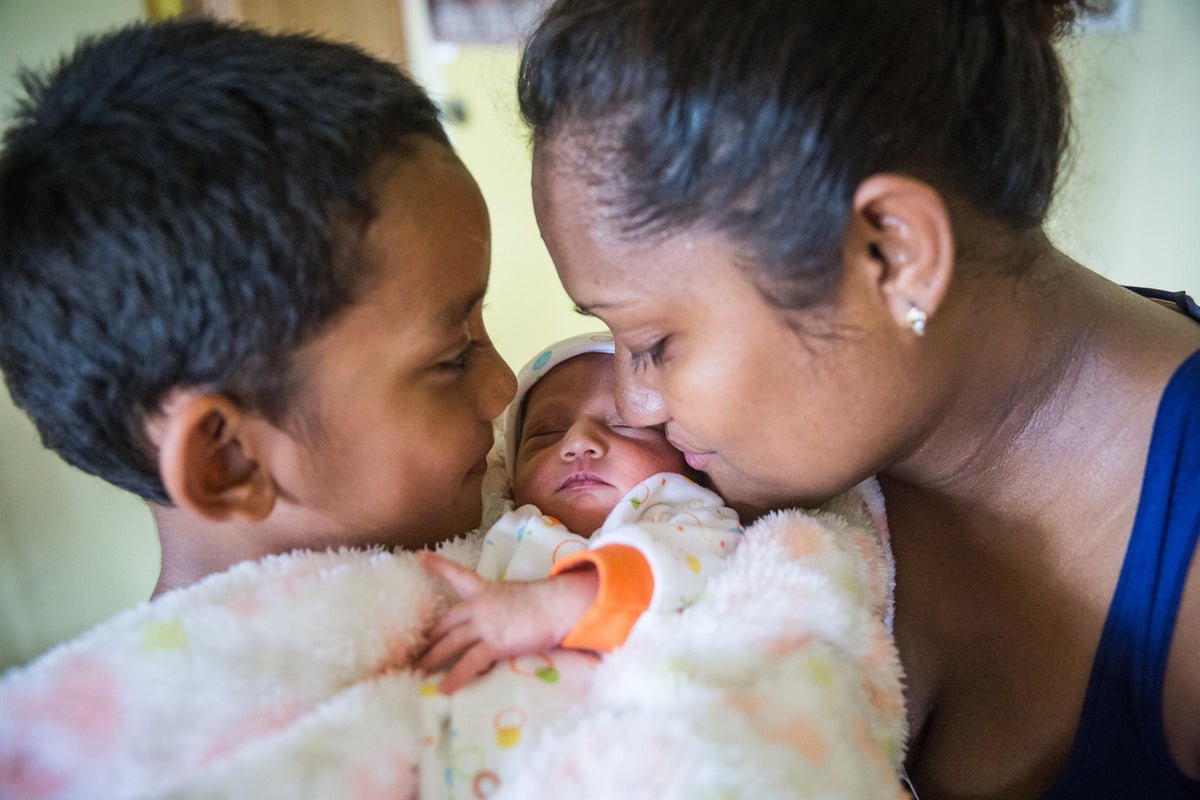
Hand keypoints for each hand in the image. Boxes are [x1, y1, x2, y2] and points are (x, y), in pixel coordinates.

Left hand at [414, 551, 597, 693]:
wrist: (557, 605)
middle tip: (410, 653)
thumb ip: (501, 607)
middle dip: (427, 640)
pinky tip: (443, 690)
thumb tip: (500, 620)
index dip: (437, 565)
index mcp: (484, 589)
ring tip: (416, 674)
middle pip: (444, 623)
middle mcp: (478, 606)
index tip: (420, 557)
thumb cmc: (544, 601)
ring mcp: (485, 625)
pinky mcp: (494, 643)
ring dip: (432, 660)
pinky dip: (455, 678)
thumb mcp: (515, 597)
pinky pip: (469, 663)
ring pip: (449, 644)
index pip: (456, 574)